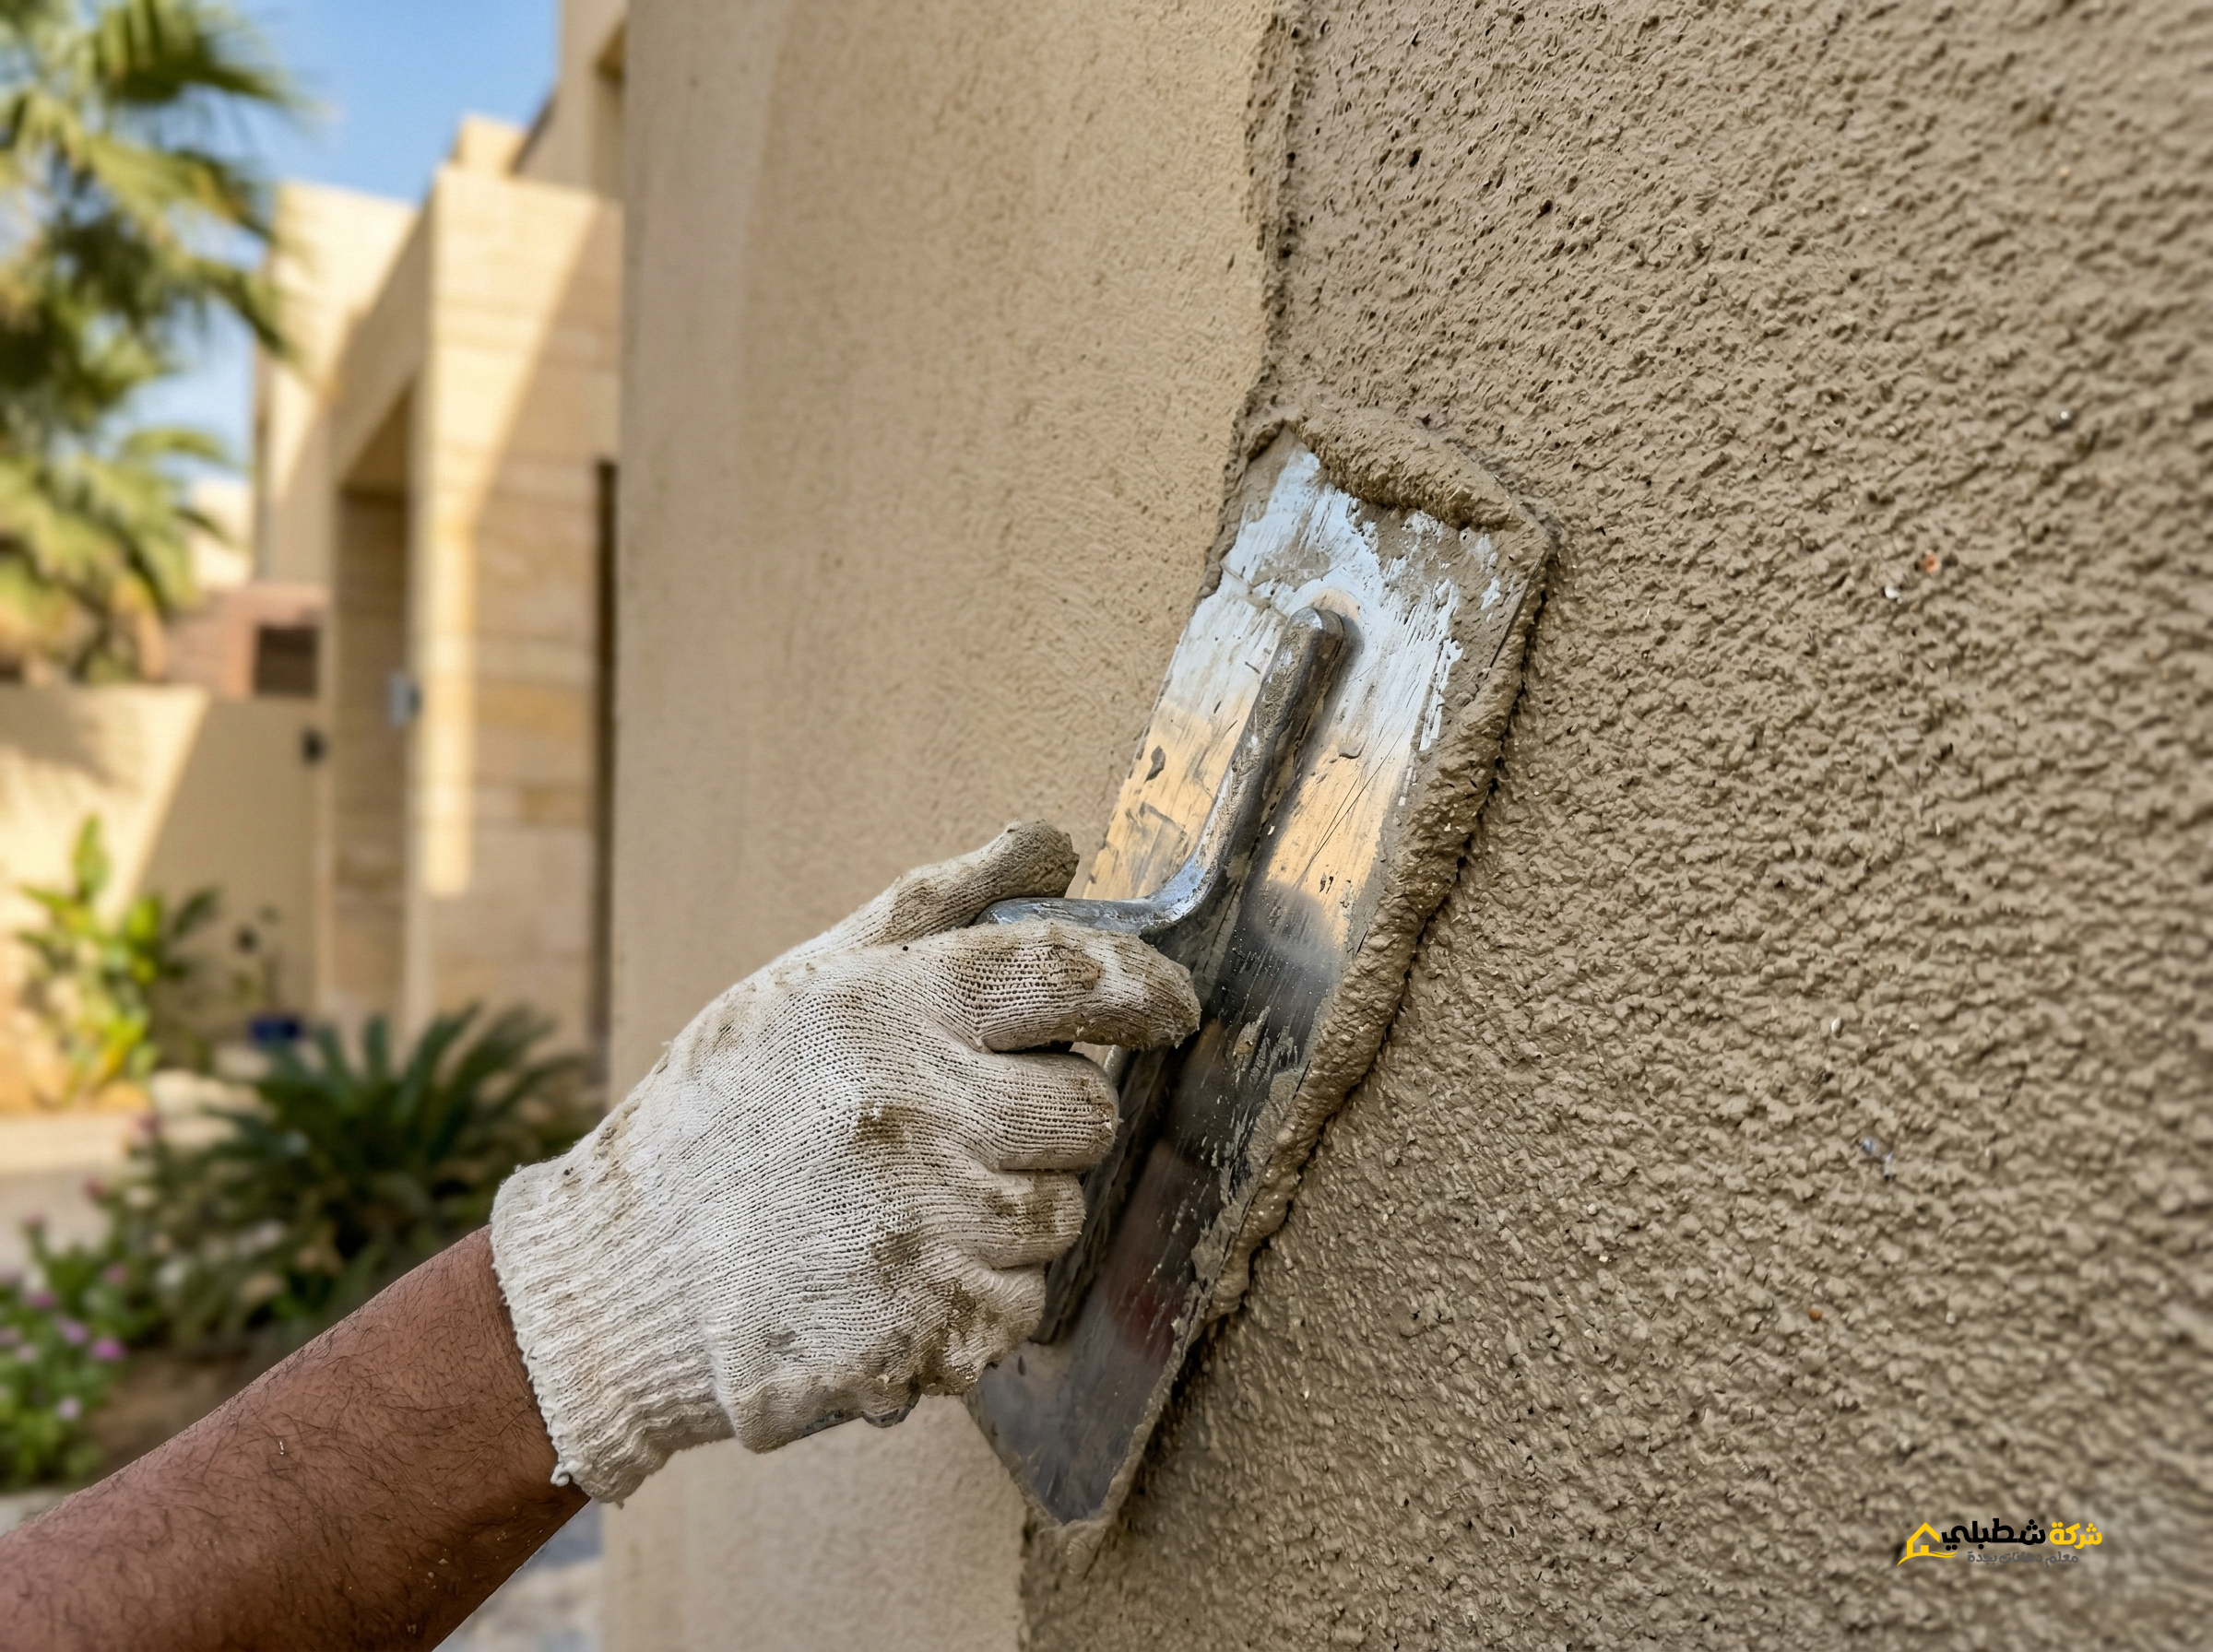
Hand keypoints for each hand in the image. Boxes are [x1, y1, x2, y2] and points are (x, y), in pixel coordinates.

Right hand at [490, 822, 1199, 1501]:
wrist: (623, 1274)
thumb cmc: (728, 1111)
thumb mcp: (812, 980)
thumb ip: (943, 904)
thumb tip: (1056, 844)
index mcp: (889, 1006)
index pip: (1071, 973)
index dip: (1144, 987)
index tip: (1166, 1008)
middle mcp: (911, 1109)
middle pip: (1087, 1113)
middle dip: (1050, 1122)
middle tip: (973, 1128)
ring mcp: (915, 1228)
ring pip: (1059, 1219)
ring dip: (1012, 1217)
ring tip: (914, 1206)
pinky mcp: (915, 1331)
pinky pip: (1017, 1309)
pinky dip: (977, 1301)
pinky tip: (898, 1276)